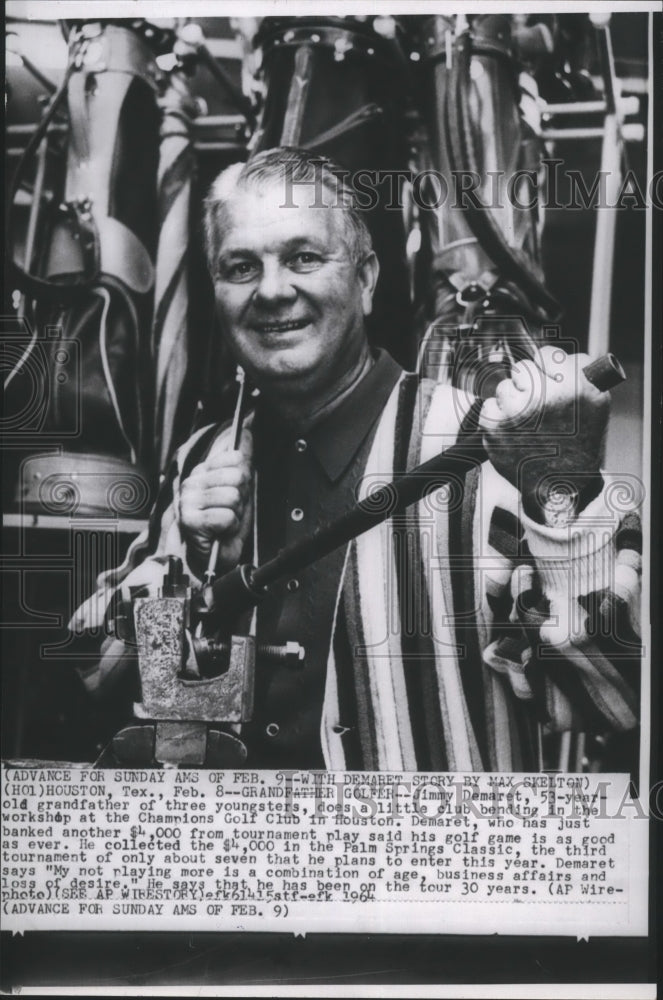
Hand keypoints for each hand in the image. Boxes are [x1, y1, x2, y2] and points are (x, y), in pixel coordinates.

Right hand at [179, 428, 252, 575]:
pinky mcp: (189, 519)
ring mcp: (188, 500)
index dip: (244, 479)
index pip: (235, 457)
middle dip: (242, 499)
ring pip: (233, 498)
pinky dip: (229, 527)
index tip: (236, 494)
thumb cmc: (224, 525)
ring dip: (236, 515)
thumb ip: (242, 459)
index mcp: (203, 471)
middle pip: (238, 476)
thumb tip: (248, 427)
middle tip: (230, 512)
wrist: (212, 558)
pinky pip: (226, 517)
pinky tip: (219, 531)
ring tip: (225, 523)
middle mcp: (192, 482)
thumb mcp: (239, 488)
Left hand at [478, 347, 609, 516]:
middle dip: (528, 384)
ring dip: (512, 402)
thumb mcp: (596, 402)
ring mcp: (517, 411)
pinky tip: (512, 433)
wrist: (559, 485)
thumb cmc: (577, 442)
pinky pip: (488, 406)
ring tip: (528, 424)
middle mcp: (546, 396)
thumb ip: (578, 370)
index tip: (550, 381)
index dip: (548, 369)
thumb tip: (549, 354)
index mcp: (576, 387)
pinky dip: (497, 418)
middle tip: (539, 409)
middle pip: (522, 368)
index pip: (547, 354)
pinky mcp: (494, 427)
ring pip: (503, 387)